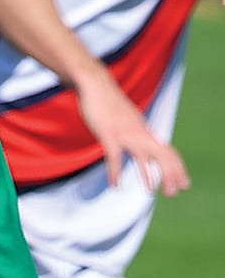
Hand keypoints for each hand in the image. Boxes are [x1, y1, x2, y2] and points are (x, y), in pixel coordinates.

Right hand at [77, 74, 190, 194]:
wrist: (95, 83)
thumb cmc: (109, 101)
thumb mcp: (130, 117)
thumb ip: (138, 130)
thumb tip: (144, 140)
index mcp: (145, 131)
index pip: (169, 152)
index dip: (178, 169)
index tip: (184, 184)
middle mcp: (139, 134)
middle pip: (163, 157)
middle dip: (170, 176)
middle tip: (172, 194)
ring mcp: (124, 134)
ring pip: (143, 158)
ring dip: (148, 176)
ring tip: (152, 192)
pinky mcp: (108, 134)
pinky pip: (114, 157)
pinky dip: (115, 172)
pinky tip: (115, 184)